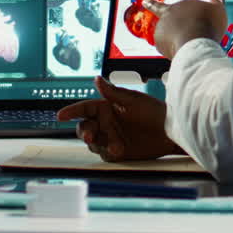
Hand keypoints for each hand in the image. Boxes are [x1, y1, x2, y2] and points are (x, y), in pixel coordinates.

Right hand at [56, 76, 182, 161]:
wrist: (171, 132)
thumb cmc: (155, 112)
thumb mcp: (134, 100)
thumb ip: (113, 93)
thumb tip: (96, 79)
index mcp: (107, 107)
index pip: (84, 108)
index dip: (72, 111)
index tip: (61, 115)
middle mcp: (106, 122)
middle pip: (84, 127)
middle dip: (84, 131)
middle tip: (90, 135)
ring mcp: (110, 137)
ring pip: (93, 142)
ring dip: (100, 143)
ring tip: (115, 145)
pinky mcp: (117, 151)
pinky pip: (104, 154)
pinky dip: (108, 152)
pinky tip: (117, 150)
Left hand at [141, 0, 227, 58]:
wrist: (196, 43)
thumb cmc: (207, 25)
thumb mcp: (217, 10)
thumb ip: (214, 4)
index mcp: (175, 7)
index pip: (160, 4)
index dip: (151, 3)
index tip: (144, 2)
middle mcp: (165, 19)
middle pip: (169, 23)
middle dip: (175, 27)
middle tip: (186, 31)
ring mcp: (161, 33)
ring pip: (169, 37)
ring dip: (177, 39)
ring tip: (193, 42)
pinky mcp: (161, 47)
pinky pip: (169, 48)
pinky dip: (176, 50)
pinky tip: (187, 49)